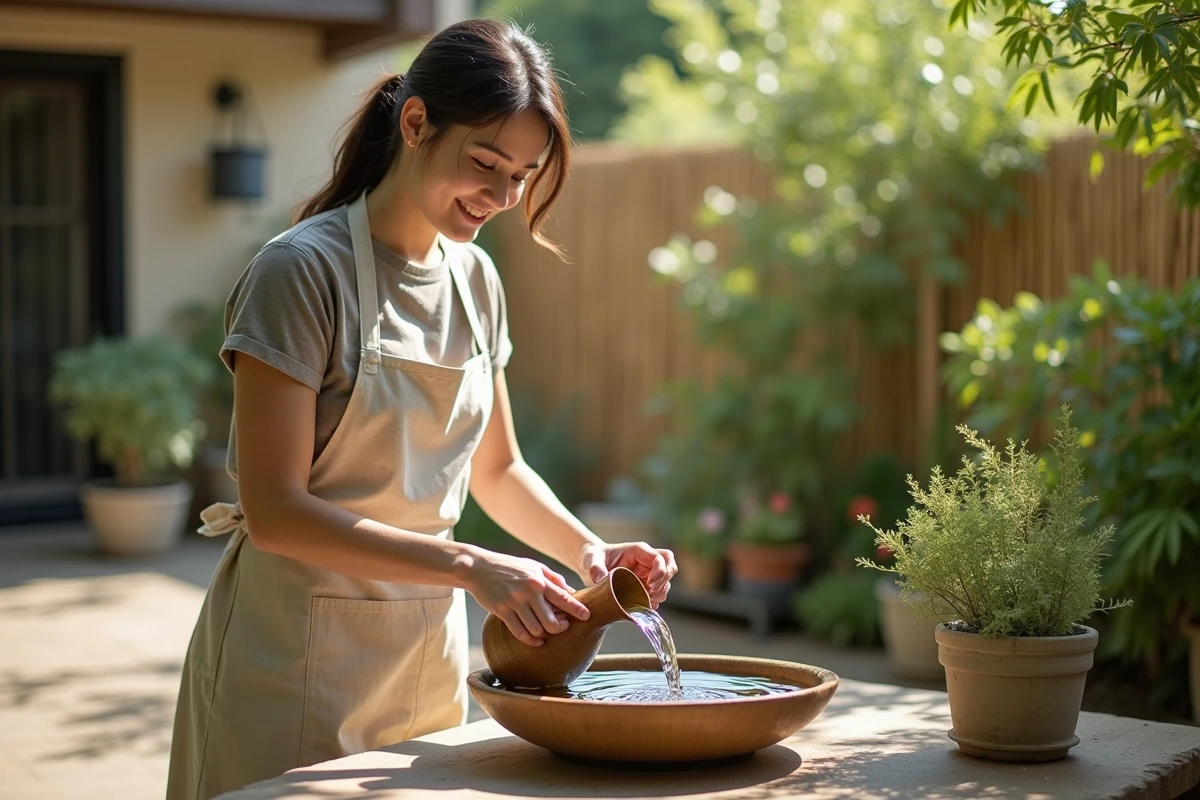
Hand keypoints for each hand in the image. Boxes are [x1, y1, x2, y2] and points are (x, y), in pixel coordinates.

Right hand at [464, 549, 590, 646]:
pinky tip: (536, 640)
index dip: (577, 609)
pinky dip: (531, 640)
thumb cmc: (509, 566)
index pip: (564, 597)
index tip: (587, 617)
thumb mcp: (533, 566)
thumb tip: (571, 592)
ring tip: (547, 633)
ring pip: (536, 629)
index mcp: (539, 580)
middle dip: (560, 628)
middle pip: (552, 621)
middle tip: (563, 627)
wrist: (478, 568)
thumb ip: (553, 578)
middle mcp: (529, 592)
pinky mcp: (502, 611)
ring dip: (544, 635)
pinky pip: (520, 632)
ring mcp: (515, 602)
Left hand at [577, 541, 677, 607]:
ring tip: (645, 602)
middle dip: (663, 582)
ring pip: (666, 582)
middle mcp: (646, 561)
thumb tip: (601, 579)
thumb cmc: (593, 557)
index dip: (660, 571)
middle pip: (670, 567)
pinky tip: (643, 606)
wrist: (591, 565)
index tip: (649, 584)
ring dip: (660, 593)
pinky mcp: (644, 585)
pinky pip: (658, 593)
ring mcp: (647, 574)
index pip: (661, 557)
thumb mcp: (592, 559)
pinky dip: (654, 601)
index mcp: (639, 551)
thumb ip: (595, 568)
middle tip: (650, 593)